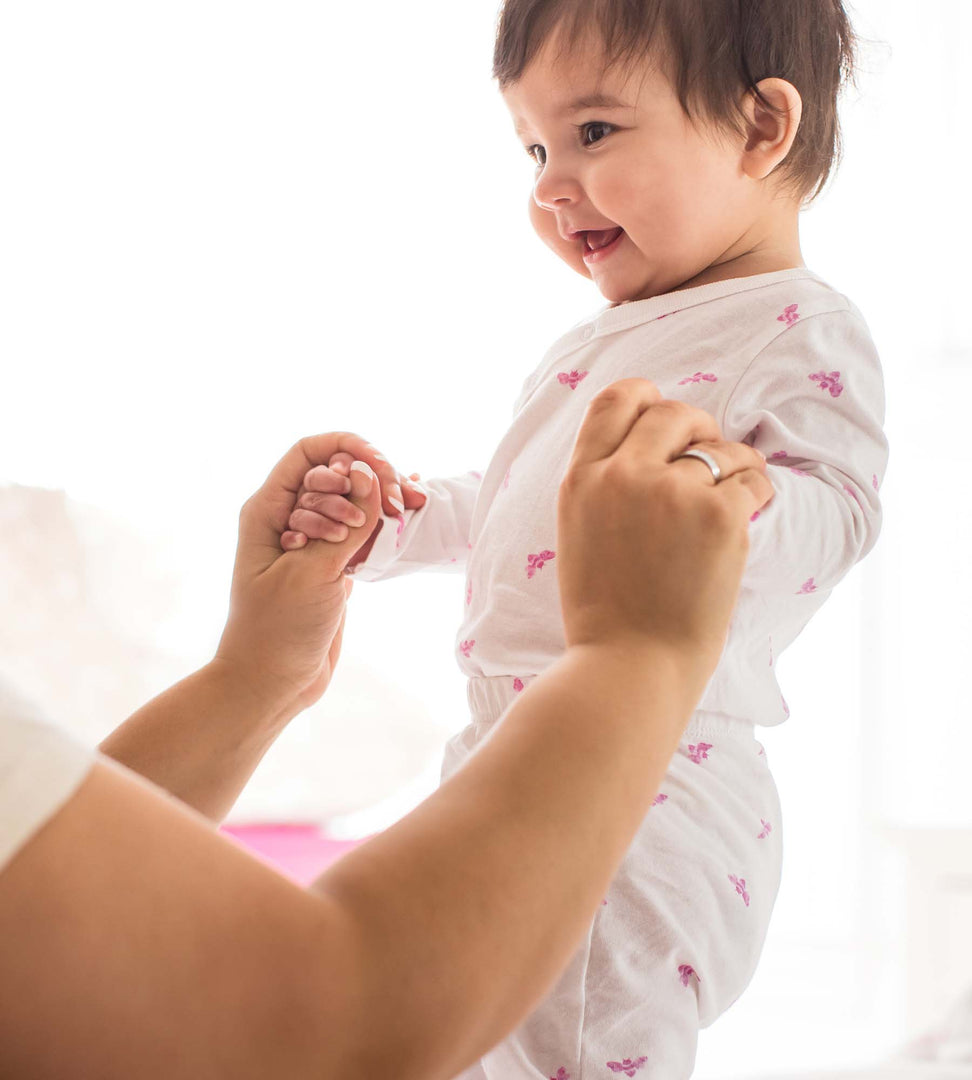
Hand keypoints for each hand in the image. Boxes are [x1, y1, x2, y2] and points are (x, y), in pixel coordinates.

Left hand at [214, 433, 407, 722]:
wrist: (271, 682)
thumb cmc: (277, 630)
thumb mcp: (313, 573)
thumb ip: (348, 525)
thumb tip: (370, 475)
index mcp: (268, 509)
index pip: (309, 453)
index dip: (347, 449)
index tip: (380, 465)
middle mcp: (287, 517)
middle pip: (335, 473)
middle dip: (371, 476)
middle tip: (399, 501)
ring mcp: (312, 540)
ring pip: (351, 501)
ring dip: (381, 498)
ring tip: (414, 503)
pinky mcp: (331, 563)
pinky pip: (359, 530)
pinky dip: (382, 522)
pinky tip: (409, 511)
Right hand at [557, 378, 774, 679]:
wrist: (629, 665)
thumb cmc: (604, 612)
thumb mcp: (578, 533)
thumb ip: (602, 484)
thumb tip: (646, 446)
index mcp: (582, 479)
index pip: (615, 399)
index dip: (646, 397)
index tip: (664, 420)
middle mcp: (624, 476)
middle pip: (672, 412)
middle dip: (697, 427)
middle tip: (707, 457)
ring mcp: (673, 494)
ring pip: (720, 447)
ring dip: (734, 464)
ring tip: (733, 493)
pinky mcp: (719, 517)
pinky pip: (753, 479)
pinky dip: (757, 492)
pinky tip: (749, 513)